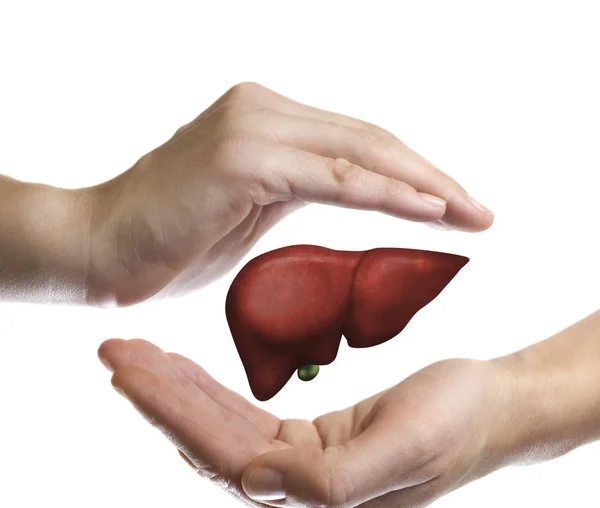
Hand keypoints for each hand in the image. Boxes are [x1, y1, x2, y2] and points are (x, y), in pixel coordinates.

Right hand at [86, 82, 492, 305]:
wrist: (98, 249)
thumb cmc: (169, 242)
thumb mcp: (250, 211)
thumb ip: (296, 192)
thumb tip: (342, 193)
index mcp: (267, 121)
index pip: (357, 144)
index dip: (410, 174)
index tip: (452, 206)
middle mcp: (263, 109)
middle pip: (371, 140)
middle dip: (431, 178)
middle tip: (480, 213)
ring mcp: (253, 127)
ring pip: (360, 152)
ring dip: (422, 186)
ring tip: (469, 215)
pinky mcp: (243, 158)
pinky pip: (332, 177)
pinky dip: (383, 194)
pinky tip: (428, 211)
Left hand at [98, 338, 525, 507]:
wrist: (490, 406)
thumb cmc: (458, 422)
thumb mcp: (408, 448)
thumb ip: (334, 482)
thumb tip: (253, 485)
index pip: (225, 461)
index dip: (173, 415)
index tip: (127, 371)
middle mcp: (301, 502)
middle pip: (212, 445)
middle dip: (160, 398)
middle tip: (114, 352)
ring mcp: (303, 475)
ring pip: (222, 430)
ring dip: (178, 392)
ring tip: (136, 355)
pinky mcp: (309, 446)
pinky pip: (246, 418)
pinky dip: (210, 392)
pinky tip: (182, 372)